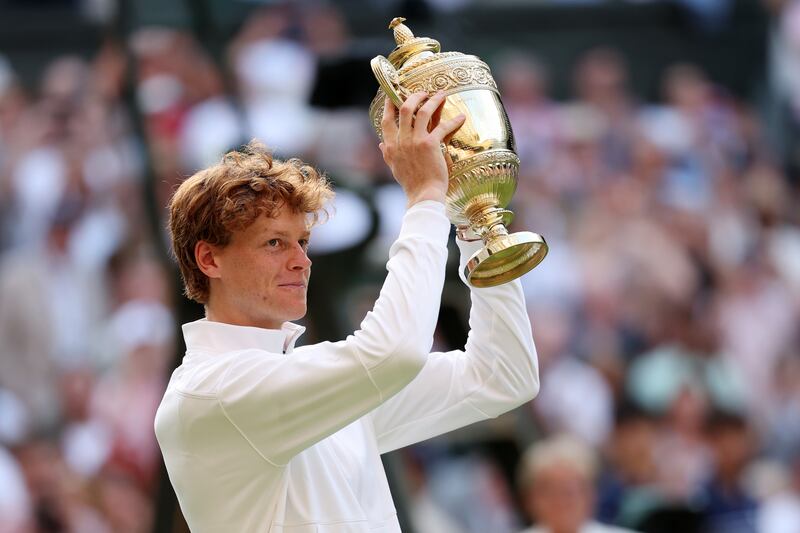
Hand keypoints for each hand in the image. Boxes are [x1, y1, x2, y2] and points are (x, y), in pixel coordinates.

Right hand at [379, 91, 465, 206]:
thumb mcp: (394, 168)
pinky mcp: (430, 144)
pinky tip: (461, 118)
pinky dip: (453, 121)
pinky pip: (442, 127)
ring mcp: (415, 141)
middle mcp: (401, 141)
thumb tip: (380, 144)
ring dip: (433, 100)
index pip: (386, 120)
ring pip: (423, 111)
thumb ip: (387, 154)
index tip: (393, 95)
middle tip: (423, 92)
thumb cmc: (412, 184)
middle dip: (415, 96)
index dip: (389, 105)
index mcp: (391, 146)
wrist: (424, 195)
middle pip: (405, 109)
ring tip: (441, 95)